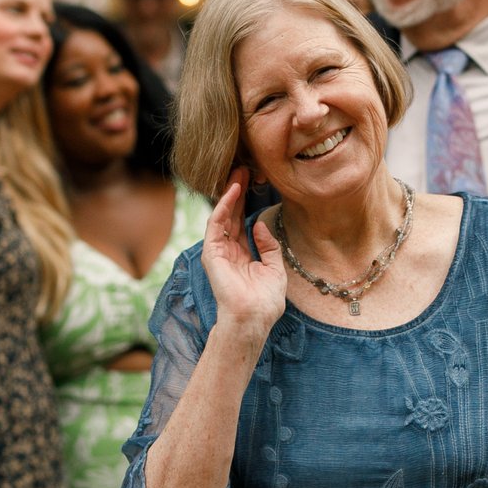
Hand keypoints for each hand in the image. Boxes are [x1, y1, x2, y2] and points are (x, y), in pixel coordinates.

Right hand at [203, 169, 285, 340]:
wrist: (254, 318)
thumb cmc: (265, 300)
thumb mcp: (275, 268)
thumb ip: (268, 246)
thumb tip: (260, 225)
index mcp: (242, 255)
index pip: (241, 222)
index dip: (246, 203)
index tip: (254, 183)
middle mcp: (228, 251)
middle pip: (231, 215)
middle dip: (237, 193)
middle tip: (244, 169)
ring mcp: (218, 252)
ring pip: (222, 216)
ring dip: (229, 194)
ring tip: (238, 174)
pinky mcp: (212, 253)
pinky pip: (216, 225)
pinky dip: (223, 207)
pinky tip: (232, 192)